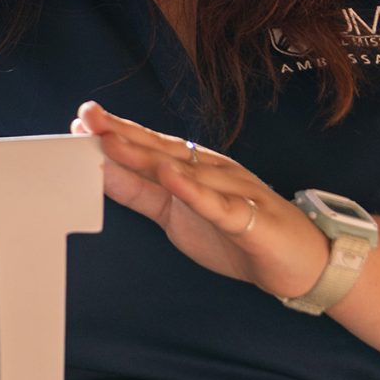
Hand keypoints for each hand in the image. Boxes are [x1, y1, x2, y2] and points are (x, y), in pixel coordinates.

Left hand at [73, 102, 327, 297]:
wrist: (299, 262)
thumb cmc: (235, 231)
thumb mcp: (173, 213)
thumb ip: (139, 192)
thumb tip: (97, 171)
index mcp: (191, 168)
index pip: (147, 146)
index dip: (115, 133)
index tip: (80, 121)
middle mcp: (210, 170)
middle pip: (161, 148)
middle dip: (123, 132)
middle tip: (88, 117)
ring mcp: (232, 190)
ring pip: (186, 170)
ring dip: (148, 155)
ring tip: (113, 142)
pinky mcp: (251, 218)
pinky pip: (221, 204)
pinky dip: (196, 191)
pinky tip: (173, 178)